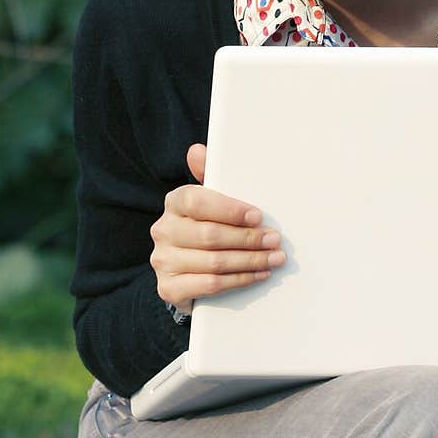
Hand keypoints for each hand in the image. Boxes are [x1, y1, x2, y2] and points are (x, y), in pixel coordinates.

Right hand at [149, 143, 284, 313]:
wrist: (187, 271)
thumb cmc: (204, 227)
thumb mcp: (209, 200)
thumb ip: (209, 176)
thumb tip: (197, 150)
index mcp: (174, 202)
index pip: (197, 201)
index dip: (229, 209)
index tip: (257, 216)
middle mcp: (163, 230)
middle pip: (210, 235)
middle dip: (248, 239)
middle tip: (275, 240)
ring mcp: (163, 261)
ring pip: (213, 262)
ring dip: (250, 261)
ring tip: (274, 258)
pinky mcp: (168, 288)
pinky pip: (209, 285)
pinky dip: (239, 280)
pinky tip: (258, 275)